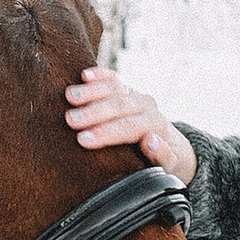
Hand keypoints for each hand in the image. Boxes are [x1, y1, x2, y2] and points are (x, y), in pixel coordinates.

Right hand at [64, 65, 194, 184]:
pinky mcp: (124, 89)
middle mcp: (146, 105)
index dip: (105, 132)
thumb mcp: (169, 164)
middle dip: (93, 112)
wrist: (170, 144)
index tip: (83, 139)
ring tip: (70, 96)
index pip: (129, 127)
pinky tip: (84, 75)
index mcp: (156, 124)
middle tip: (70, 120)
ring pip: (114, 88)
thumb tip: (150, 140)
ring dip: (91, 92)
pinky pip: (112, 78)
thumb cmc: (164, 159)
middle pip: (119, 106)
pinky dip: (99, 75)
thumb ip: (163, 156)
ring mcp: (134, 95)